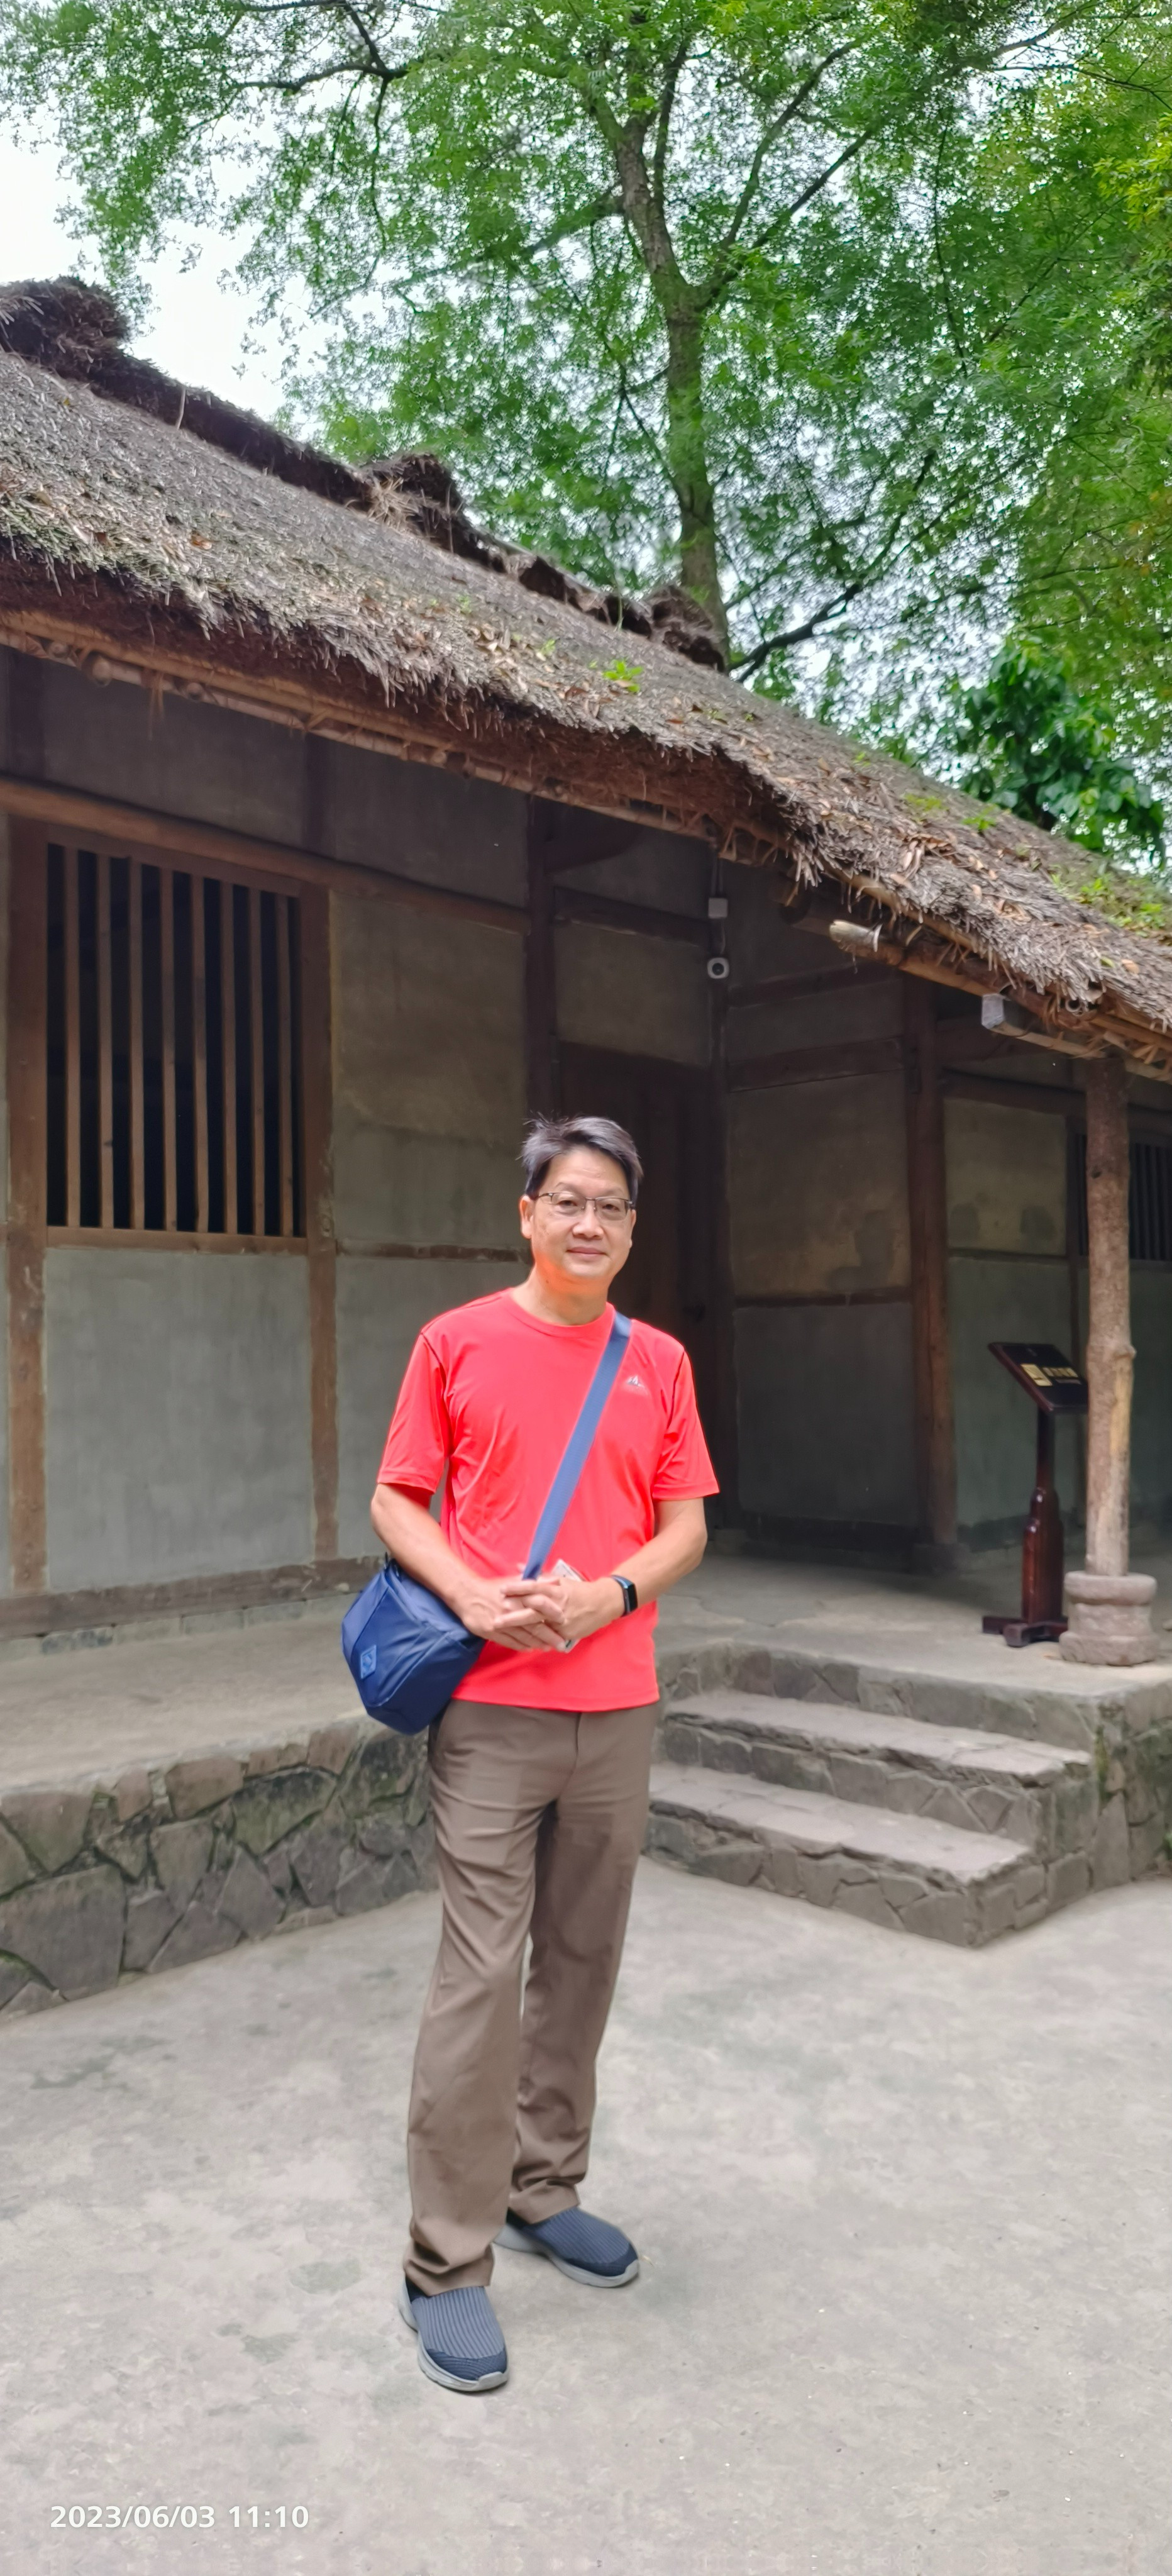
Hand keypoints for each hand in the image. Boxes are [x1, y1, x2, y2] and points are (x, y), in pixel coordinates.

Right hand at [451, 1573, 569, 1653]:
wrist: (467, 1594)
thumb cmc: (492, 1587)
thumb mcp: (515, 1580)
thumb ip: (536, 1582)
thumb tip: (556, 1580)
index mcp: (519, 1598)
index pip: (541, 1610)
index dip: (553, 1618)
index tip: (565, 1623)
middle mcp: (512, 1611)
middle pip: (535, 1627)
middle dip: (550, 1637)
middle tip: (561, 1645)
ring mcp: (501, 1623)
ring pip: (523, 1637)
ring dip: (537, 1644)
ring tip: (548, 1648)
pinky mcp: (491, 1632)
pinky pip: (509, 1642)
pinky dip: (520, 1646)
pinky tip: (529, 1649)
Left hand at [500, 1574, 623, 1646]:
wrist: (604, 1604)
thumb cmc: (578, 1590)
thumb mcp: (560, 1580)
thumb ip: (538, 1575)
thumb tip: (518, 1566)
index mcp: (557, 1589)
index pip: (535, 1586)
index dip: (518, 1588)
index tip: (502, 1589)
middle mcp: (559, 1605)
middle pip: (533, 1609)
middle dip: (514, 1615)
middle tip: (496, 1618)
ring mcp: (563, 1621)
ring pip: (539, 1625)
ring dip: (520, 1629)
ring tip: (504, 1631)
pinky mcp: (567, 1633)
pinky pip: (548, 1637)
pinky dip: (534, 1638)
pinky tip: (519, 1641)